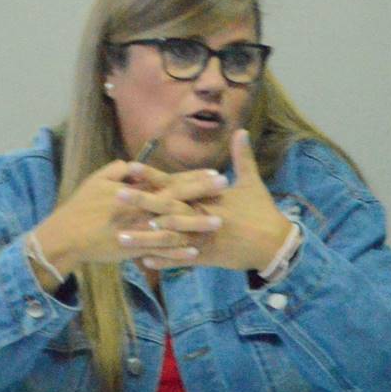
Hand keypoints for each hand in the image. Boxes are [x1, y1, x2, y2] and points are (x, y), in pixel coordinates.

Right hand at [31, 160, 214, 285]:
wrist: (65, 236)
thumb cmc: (80, 207)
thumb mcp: (97, 180)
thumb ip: (118, 170)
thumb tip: (134, 165)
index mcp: (135, 191)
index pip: (170, 181)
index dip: (193, 177)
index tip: (215, 172)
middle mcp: (139, 208)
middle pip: (177, 199)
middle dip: (203, 193)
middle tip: (227, 187)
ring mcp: (137, 229)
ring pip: (172, 226)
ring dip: (196, 224)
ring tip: (219, 222)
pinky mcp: (132, 249)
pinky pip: (158, 251)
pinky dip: (176, 252)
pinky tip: (194, 253)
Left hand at [124, 130, 292, 271]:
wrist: (275, 244)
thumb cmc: (262, 211)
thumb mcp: (252, 182)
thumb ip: (242, 157)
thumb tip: (241, 130)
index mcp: (208, 197)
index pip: (175, 184)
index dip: (152, 176)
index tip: (130, 168)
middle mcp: (202, 217)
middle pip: (167, 209)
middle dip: (141, 204)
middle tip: (115, 197)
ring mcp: (203, 239)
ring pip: (169, 239)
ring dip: (144, 238)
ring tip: (120, 237)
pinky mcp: (207, 258)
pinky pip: (181, 260)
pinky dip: (164, 261)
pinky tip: (143, 261)